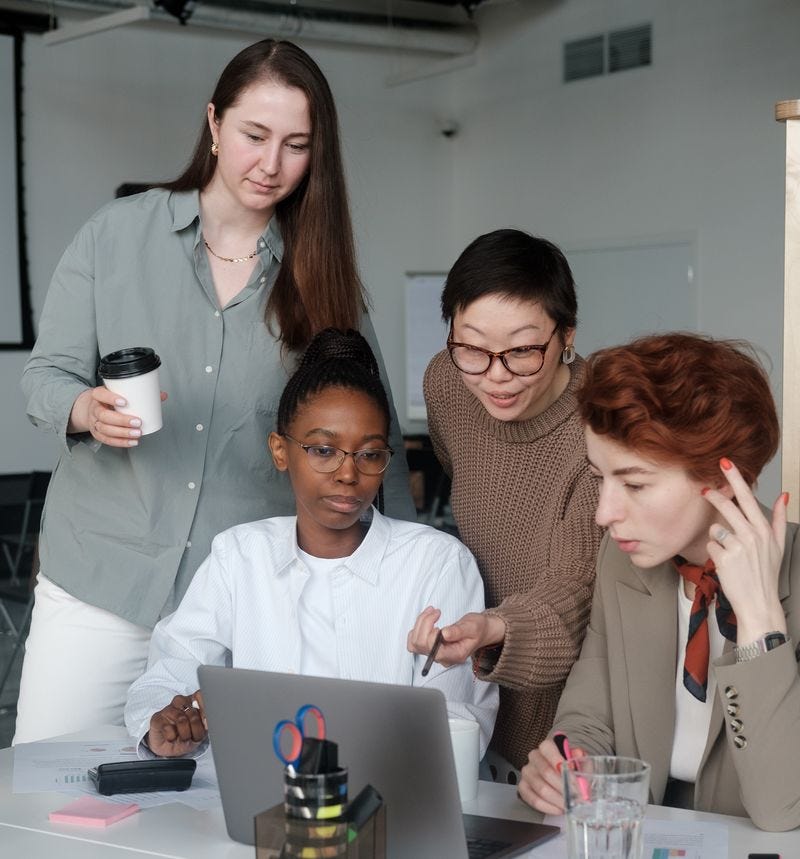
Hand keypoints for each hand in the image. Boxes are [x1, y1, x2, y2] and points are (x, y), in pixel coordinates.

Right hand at [68, 387, 167, 446]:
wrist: (93, 408)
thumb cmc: (109, 400)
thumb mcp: (120, 393)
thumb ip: (140, 394)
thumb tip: (162, 395)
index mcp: (98, 396)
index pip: (100, 394)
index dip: (110, 398)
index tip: (125, 402)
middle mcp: (94, 408)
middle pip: (103, 415)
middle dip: (121, 420)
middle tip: (137, 422)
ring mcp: (94, 422)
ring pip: (104, 429)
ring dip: (122, 433)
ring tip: (137, 433)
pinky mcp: (97, 433)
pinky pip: (107, 440)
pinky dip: (120, 442)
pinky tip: (132, 442)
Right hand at [145, 692, 207, 756]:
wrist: (168, 747)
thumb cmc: (186, 737)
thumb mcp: (200, 732)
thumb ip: (205, 724)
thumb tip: (207, 720)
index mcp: (194, 701)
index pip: (200, 695)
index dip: (204, 708)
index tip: (206, 721)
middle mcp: (181, 702)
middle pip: (193, 712)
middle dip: (196, 730)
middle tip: (194, 737)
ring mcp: (168, 709)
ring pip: (181, 719)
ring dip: (185, 734)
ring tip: (184, 738)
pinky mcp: (157, 718)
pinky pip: (167, 728)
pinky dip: (172, 737)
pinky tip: (171, 738)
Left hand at [406, 606, 505, 666]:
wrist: (479, 631)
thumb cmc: (477, 629)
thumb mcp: (472, 627)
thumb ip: (459, 631)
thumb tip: (444, 634)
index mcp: (455, 655)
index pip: (435, 652)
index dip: (431, 636)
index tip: (438, 622)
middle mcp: (443, 657)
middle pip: (421, 645)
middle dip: (425, 623)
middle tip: (436, 611)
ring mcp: (435, 653)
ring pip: (415, 642)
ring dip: (420, 623)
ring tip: (431, 612)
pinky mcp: (429, 646)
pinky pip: (413, 642)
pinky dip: (416, 628)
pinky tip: (426, 620)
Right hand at [518, 737, 585, 814]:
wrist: (559, 777)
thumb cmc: (569, 768)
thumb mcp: (579, 761)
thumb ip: (581, 759)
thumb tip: (578, 755)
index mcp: (546, 747)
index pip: (548, 749)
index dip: (561, 764)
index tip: (574, 780)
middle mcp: (534, 757)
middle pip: (546, 772)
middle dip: (563, 788)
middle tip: (576, 798)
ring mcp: (527, 772)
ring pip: (541, 788)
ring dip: (557, 800)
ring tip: (569, 805)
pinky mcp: (523, 787)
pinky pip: (533, 800)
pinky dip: (548, 807)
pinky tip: (558, 809)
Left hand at [702, 458, 787, 642]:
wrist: (759, 603)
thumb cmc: (765, 574)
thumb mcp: (778, 545)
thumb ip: (780, 519)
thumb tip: (785, 495)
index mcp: (765, 530)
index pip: (749, 498)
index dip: (736, 479)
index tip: (725, 462)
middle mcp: (753, 536)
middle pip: (729, 506)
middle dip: (714, 495)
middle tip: (704, 491)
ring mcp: (739, 547)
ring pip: (716, 528)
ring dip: (718, 539)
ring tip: (730, 553)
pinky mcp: (725, 558)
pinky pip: (710, 545)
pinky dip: (714, 553)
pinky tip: (725, 564)